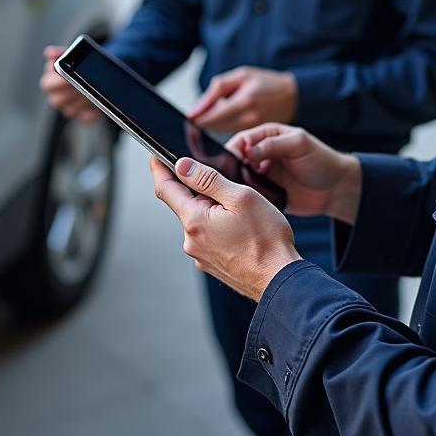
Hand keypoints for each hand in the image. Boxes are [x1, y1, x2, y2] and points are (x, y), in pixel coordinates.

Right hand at [39, 45, 100, 122]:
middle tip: (80, 86)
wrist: (98, 76)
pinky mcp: (80, 116)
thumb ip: (60, 54)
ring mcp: (68, 107)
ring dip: (81, 101)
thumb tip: (48, 52)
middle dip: (68, 93)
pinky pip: (83, 119)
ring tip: (91, 92)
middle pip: (55, 100)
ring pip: (69, 110)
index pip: (46, 85)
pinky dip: (90, 114)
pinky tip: (97, 108)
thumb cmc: (80, 66)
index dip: (56, 82)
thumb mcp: (72, 58)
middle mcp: (56, 96)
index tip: (67, 78)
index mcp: (50, 81)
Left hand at [150, 156, 300, 300]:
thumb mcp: (240, 197)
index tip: (155, 156)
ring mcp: (200, 255)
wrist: (279, 280)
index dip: (159, 168)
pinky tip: (240, 230)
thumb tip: (182, 165)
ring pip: (198, 221)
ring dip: (211, 211)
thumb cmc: (267, 240)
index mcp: (194, 220)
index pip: (165, 188)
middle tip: (226, 188)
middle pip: (184, 204)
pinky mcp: (211, 263)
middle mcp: (191, 240)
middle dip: (198, 191)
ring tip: (241, 214)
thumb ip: (208, 180)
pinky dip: (218, 228)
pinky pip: (208, 237)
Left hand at [188, 66, 297, 130]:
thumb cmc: (267, 82)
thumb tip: (195, 110)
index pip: (211, 118)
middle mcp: (249, 118)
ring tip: (212, 118)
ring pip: (222, 134)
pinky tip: (226, 122)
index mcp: (244, 101)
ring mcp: (254, 130)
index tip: (187, 120)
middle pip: (215, 128)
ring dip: (214, 127)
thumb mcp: (242, 76)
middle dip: (203, 125)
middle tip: (195, 121)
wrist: (295, 95)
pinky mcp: (257, 137)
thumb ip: (217, 90)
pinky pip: (233, 135)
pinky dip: (225, 130)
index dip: (196, 120)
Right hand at [226, 124, 361, 224]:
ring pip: (240, 177)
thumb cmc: (321, 160)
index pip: (242, 139)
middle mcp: (262, 154)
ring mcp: (262, 174)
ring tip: (235, 191)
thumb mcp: (299, 144)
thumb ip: (273, 144)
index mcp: (268, 136)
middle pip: (236, 158)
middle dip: (230, 167)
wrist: (336, 189)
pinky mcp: (266, 192)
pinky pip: (249, 194)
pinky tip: (244, 201)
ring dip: (236, 183)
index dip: (233, 149)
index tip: (229, 161)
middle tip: (229, 179)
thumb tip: (248, 150)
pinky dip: (244, 197)